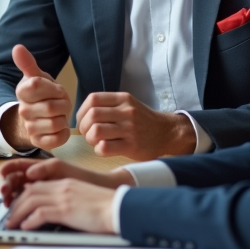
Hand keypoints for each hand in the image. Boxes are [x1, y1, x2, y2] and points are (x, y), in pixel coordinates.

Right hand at [1, 45, 71, 150]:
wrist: (36, 118)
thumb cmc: (40, 94)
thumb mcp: (36, 77)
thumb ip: (28, 63)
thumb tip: (17, 47)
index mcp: (22, 92)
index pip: (38, 85)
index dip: (54, 88)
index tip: (55, 89)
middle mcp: (23, 111)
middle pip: (52, 107)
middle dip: (63, 104)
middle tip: (62, 103)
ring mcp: (30, 128)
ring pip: (57, 123)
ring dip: (64, 118)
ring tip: (60, 115)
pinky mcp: (39, 142)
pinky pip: (58, 139)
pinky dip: (64, 133)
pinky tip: (61, 127)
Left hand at [4, 178, 117, 233]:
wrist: (120, 208)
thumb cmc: (106, 208)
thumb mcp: (83, 198)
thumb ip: (68, 200)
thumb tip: (56, 212)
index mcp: (66, 183)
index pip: (37, 186)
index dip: (23, 196)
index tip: (16, 205)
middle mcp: (62, 187)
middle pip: (30, 192)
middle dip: (16, 204)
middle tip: (9, 216)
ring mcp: (64, 197)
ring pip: (30, 201)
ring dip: (18, 213)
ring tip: (11, 224)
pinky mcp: (66, 209)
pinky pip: (41, 213)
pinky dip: (30, 220)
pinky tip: (26, 227)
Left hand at [76, 91, 195, 159]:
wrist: (167, 133)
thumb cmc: (142, 120)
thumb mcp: (128, 104)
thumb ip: (108, 106)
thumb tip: (82, 116)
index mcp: (123, 99)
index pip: (93, 99)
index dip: (82, 111)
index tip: (82, 121)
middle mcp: (126, 111)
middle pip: (92, 115)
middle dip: (84, 127)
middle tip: (88, 134)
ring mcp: (130, 129)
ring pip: (96, 131)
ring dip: (90, 139)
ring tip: (95, 142)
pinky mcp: (132, 146)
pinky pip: (105, 148)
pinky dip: (98, 150)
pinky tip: (103, 149)